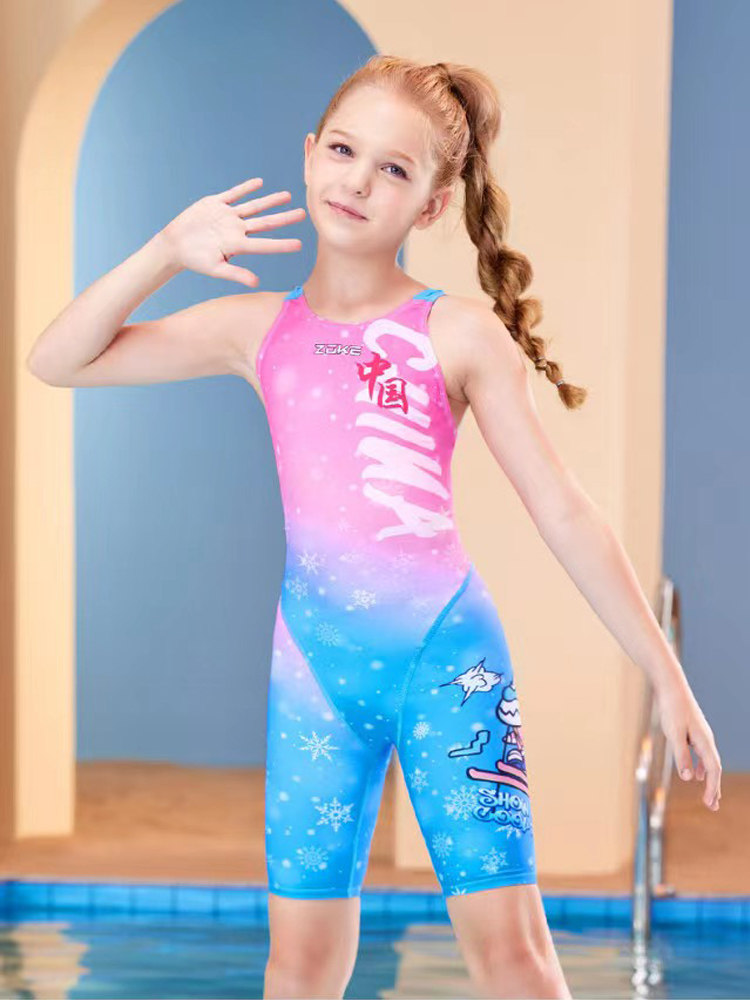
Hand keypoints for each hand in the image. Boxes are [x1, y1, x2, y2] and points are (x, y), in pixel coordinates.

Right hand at [160, 177, 304, 286]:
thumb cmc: (194, 260)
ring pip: (254, 206)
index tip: (300, 244)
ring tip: (287, 196)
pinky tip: (259, 183)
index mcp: (238, 245)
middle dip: (284, 218)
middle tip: (304, 214)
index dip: (282, 244)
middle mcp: (237, 229)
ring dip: (270, 200)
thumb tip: (256, 283)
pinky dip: (245, 188)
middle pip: (266, 222)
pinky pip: (234, 194)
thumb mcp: (215, 269)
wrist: (174, 245)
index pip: (265, 244)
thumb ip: (236, 274)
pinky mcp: (215, 204)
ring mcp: (227, 216)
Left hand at [654, 675, 721, 810]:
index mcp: (704, 742)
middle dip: (715, 788)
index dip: (713, 788)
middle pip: (714, 769)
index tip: (710, 804)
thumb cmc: (672, 709)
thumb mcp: (674, 734)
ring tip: (709, 797)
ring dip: (709, 780)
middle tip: (713, 807)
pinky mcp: (692, 732)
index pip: (713, 770)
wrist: (671, 687)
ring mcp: (700, 736)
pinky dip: (701, 767)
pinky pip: (701, 755)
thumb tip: (690, 778)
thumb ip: (681, 756)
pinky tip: (696, 775)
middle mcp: (706, 740)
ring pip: (708, 763)